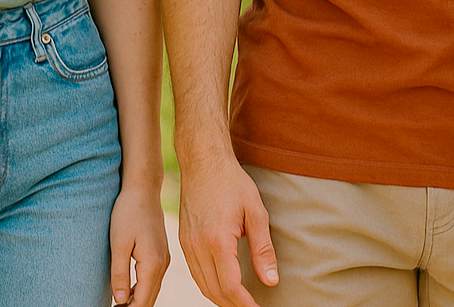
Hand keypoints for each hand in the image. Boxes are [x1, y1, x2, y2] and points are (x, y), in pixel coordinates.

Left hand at [109, 183, 169, 305]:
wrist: (143, 189)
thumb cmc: (128, 212)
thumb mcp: (118, 243)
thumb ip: (120, 273)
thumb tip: (120, 301)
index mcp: (152, 264)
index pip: (142, 301)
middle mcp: (162, 264)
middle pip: (149, 299)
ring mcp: (164, 259)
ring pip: (152, 290)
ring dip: (137, 301)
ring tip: (118, 306)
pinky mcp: (161, 253)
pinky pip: (153, 279)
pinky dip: (142, 289)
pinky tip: (127, 291)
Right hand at [179, 155, 277, 306]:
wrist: (202, 161)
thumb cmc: (231, 182)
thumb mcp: (256, 212)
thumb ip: (263, 249)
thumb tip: (271, 280)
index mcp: (217, 241)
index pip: (231, 286)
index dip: (245, 303)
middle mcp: (197, 246)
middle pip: (214, 290)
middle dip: (233, 305)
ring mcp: (187, 244)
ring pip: (202, 284)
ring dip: (220, 297)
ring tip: (240, 301)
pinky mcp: (183, 240)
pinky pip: (195, 272)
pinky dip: (209, 285)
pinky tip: (222, 284)